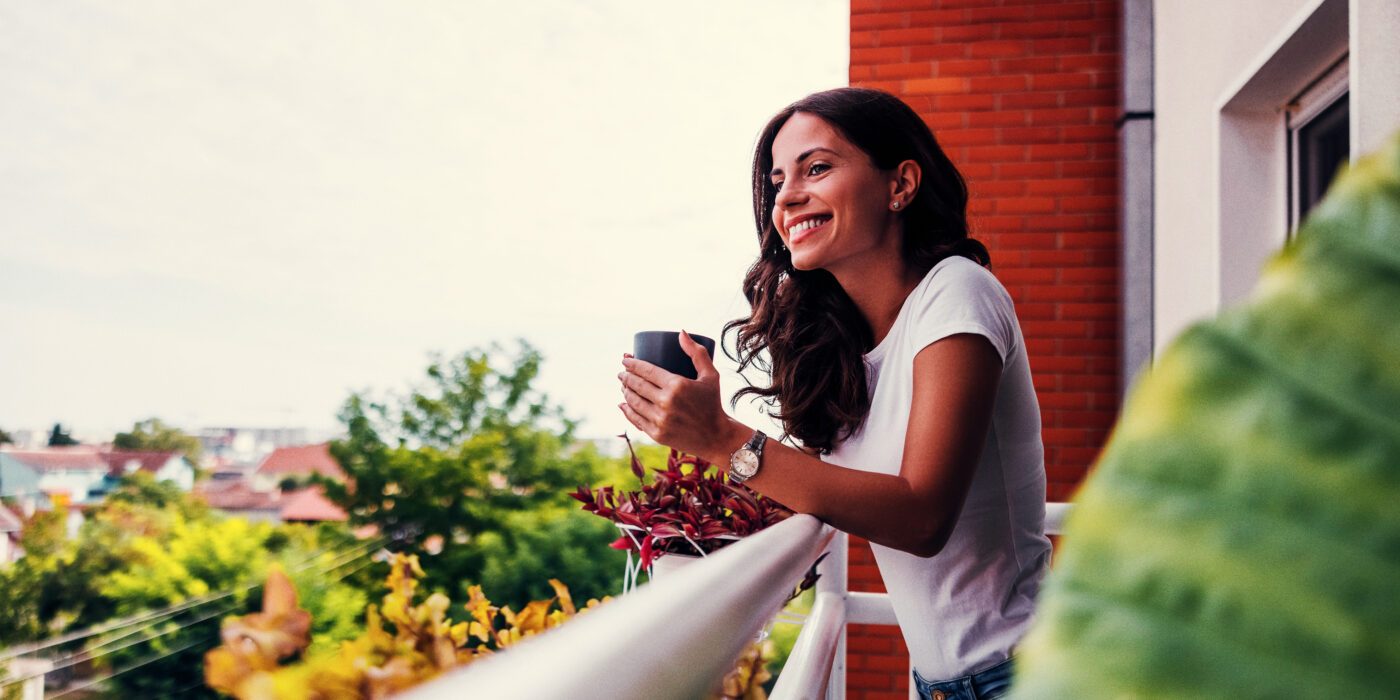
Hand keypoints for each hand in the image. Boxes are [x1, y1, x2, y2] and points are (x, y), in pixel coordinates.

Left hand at [618, 330, 729, 456]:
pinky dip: (627, 410)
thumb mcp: (711, 375)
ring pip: (633, 402)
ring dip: (625, 391)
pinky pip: (636, 419)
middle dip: (625, 376)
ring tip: (623, 385)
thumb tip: (681, 332)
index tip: (626, 359)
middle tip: (622, 372)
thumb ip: (697, 353)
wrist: (716, 437)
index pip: (646, 370)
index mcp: (677, 385)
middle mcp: (666, 402)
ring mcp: (660, 420)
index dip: (632, 364)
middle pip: (637, 385)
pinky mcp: (657, 434)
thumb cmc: (713, 403)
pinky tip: (622, 404)